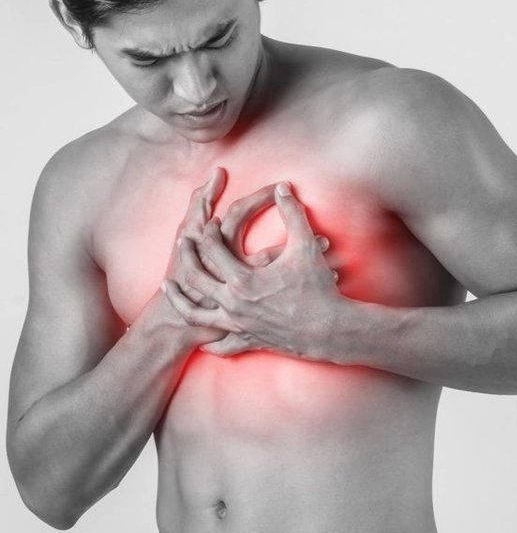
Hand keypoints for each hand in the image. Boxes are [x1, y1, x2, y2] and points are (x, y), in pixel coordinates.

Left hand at [162, 183, 339, 360]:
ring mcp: (237, 325)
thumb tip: (283, 188)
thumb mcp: (306, 246)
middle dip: (187, 257)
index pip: (213, 248)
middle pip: (196, 277)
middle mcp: (233, 304)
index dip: (209, 231)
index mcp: (243, 279)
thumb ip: (292, 213)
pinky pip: (219, 345)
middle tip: (184, 243)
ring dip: (179, 299)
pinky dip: (207, 338)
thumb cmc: (318, 289)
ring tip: (170, 286)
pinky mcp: (247, 341)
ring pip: (195, 314)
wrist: (330, 331)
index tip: (210, 222)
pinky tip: (201, 333)